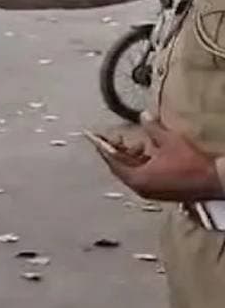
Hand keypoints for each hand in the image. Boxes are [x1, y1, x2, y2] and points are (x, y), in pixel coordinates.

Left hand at [94, 116, 223, 201]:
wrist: (215, 181)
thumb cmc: (191, 164)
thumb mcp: (169, 141)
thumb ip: (153, 128)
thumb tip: (144, 116)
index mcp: (137, 178)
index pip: (113, 161)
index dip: (104, 147)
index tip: (94, 137)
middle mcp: (140, 188)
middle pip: (121, 168)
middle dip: (119, 151)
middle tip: (117, 137)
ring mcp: (150, 191)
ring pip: (133, 171)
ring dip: (133, 157)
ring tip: (138, 143)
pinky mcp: (160, 191)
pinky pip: (144, 175)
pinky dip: (143, 163)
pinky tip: (150, 152)